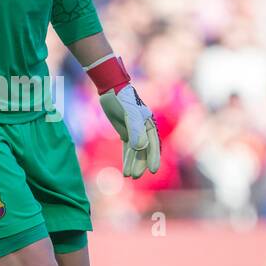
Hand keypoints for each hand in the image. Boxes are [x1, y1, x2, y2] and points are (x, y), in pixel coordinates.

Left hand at [85, 54, 160, 178]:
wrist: (111, 89)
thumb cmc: (122, 99)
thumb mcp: (128, 113)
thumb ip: (135, 129)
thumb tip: (141, 147)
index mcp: (149, 124)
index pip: (153, 144)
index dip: (153, 157)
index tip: (153, 170)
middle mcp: (144, 129)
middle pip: (144, 150)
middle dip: (141, 163)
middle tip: (135, 176)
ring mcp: (135, 130)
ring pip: (136, 150)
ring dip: (133, 162)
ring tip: (129, 176)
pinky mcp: (126, 131)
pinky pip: (128, 147)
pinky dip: (127, 157)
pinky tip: (125, 168)